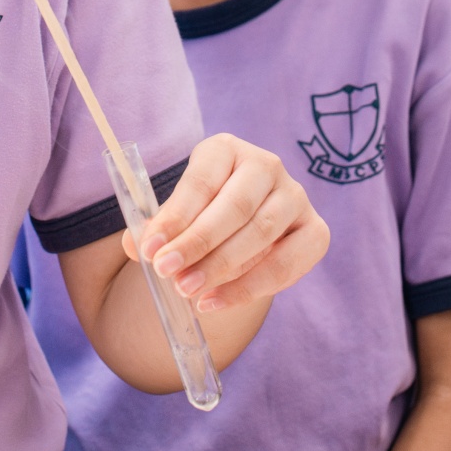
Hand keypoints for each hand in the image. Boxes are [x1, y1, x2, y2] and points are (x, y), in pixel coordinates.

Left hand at [126, 134, 329, 312]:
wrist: (244, 228)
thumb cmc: (204, 214)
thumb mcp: (179, 214)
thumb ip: (159, 228)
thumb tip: (135, 245)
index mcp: (225, 149)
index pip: (200, 181)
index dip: (174, 217)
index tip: (149, 250)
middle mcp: (266, 165)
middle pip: (235, 205)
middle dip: (198, 243)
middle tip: (166, 272)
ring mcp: (295, 196)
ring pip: (262, 232)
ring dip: (221, 266)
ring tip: (187, 290)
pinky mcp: (315, 231)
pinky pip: (287, 263)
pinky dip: (249, 287)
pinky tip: (215, 301)